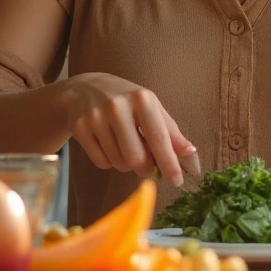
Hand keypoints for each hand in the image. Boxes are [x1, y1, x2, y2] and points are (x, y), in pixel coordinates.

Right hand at [64, 72, 195, 185]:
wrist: (83, 88)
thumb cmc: (126, 100)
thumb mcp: (151, 108)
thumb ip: (171, 133)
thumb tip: (191, 156)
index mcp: (142, 99)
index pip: (159, 139)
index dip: (169, 163)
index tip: (178, 181)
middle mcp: (118, 107)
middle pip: (136, 158)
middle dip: (145, 167)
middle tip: (146, 163)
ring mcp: (96, 117)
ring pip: (118, 163)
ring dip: (126, 164)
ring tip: (124, 146)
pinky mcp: (79, 128)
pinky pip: (101, 163)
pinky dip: (109, 161)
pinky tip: (108, 144)